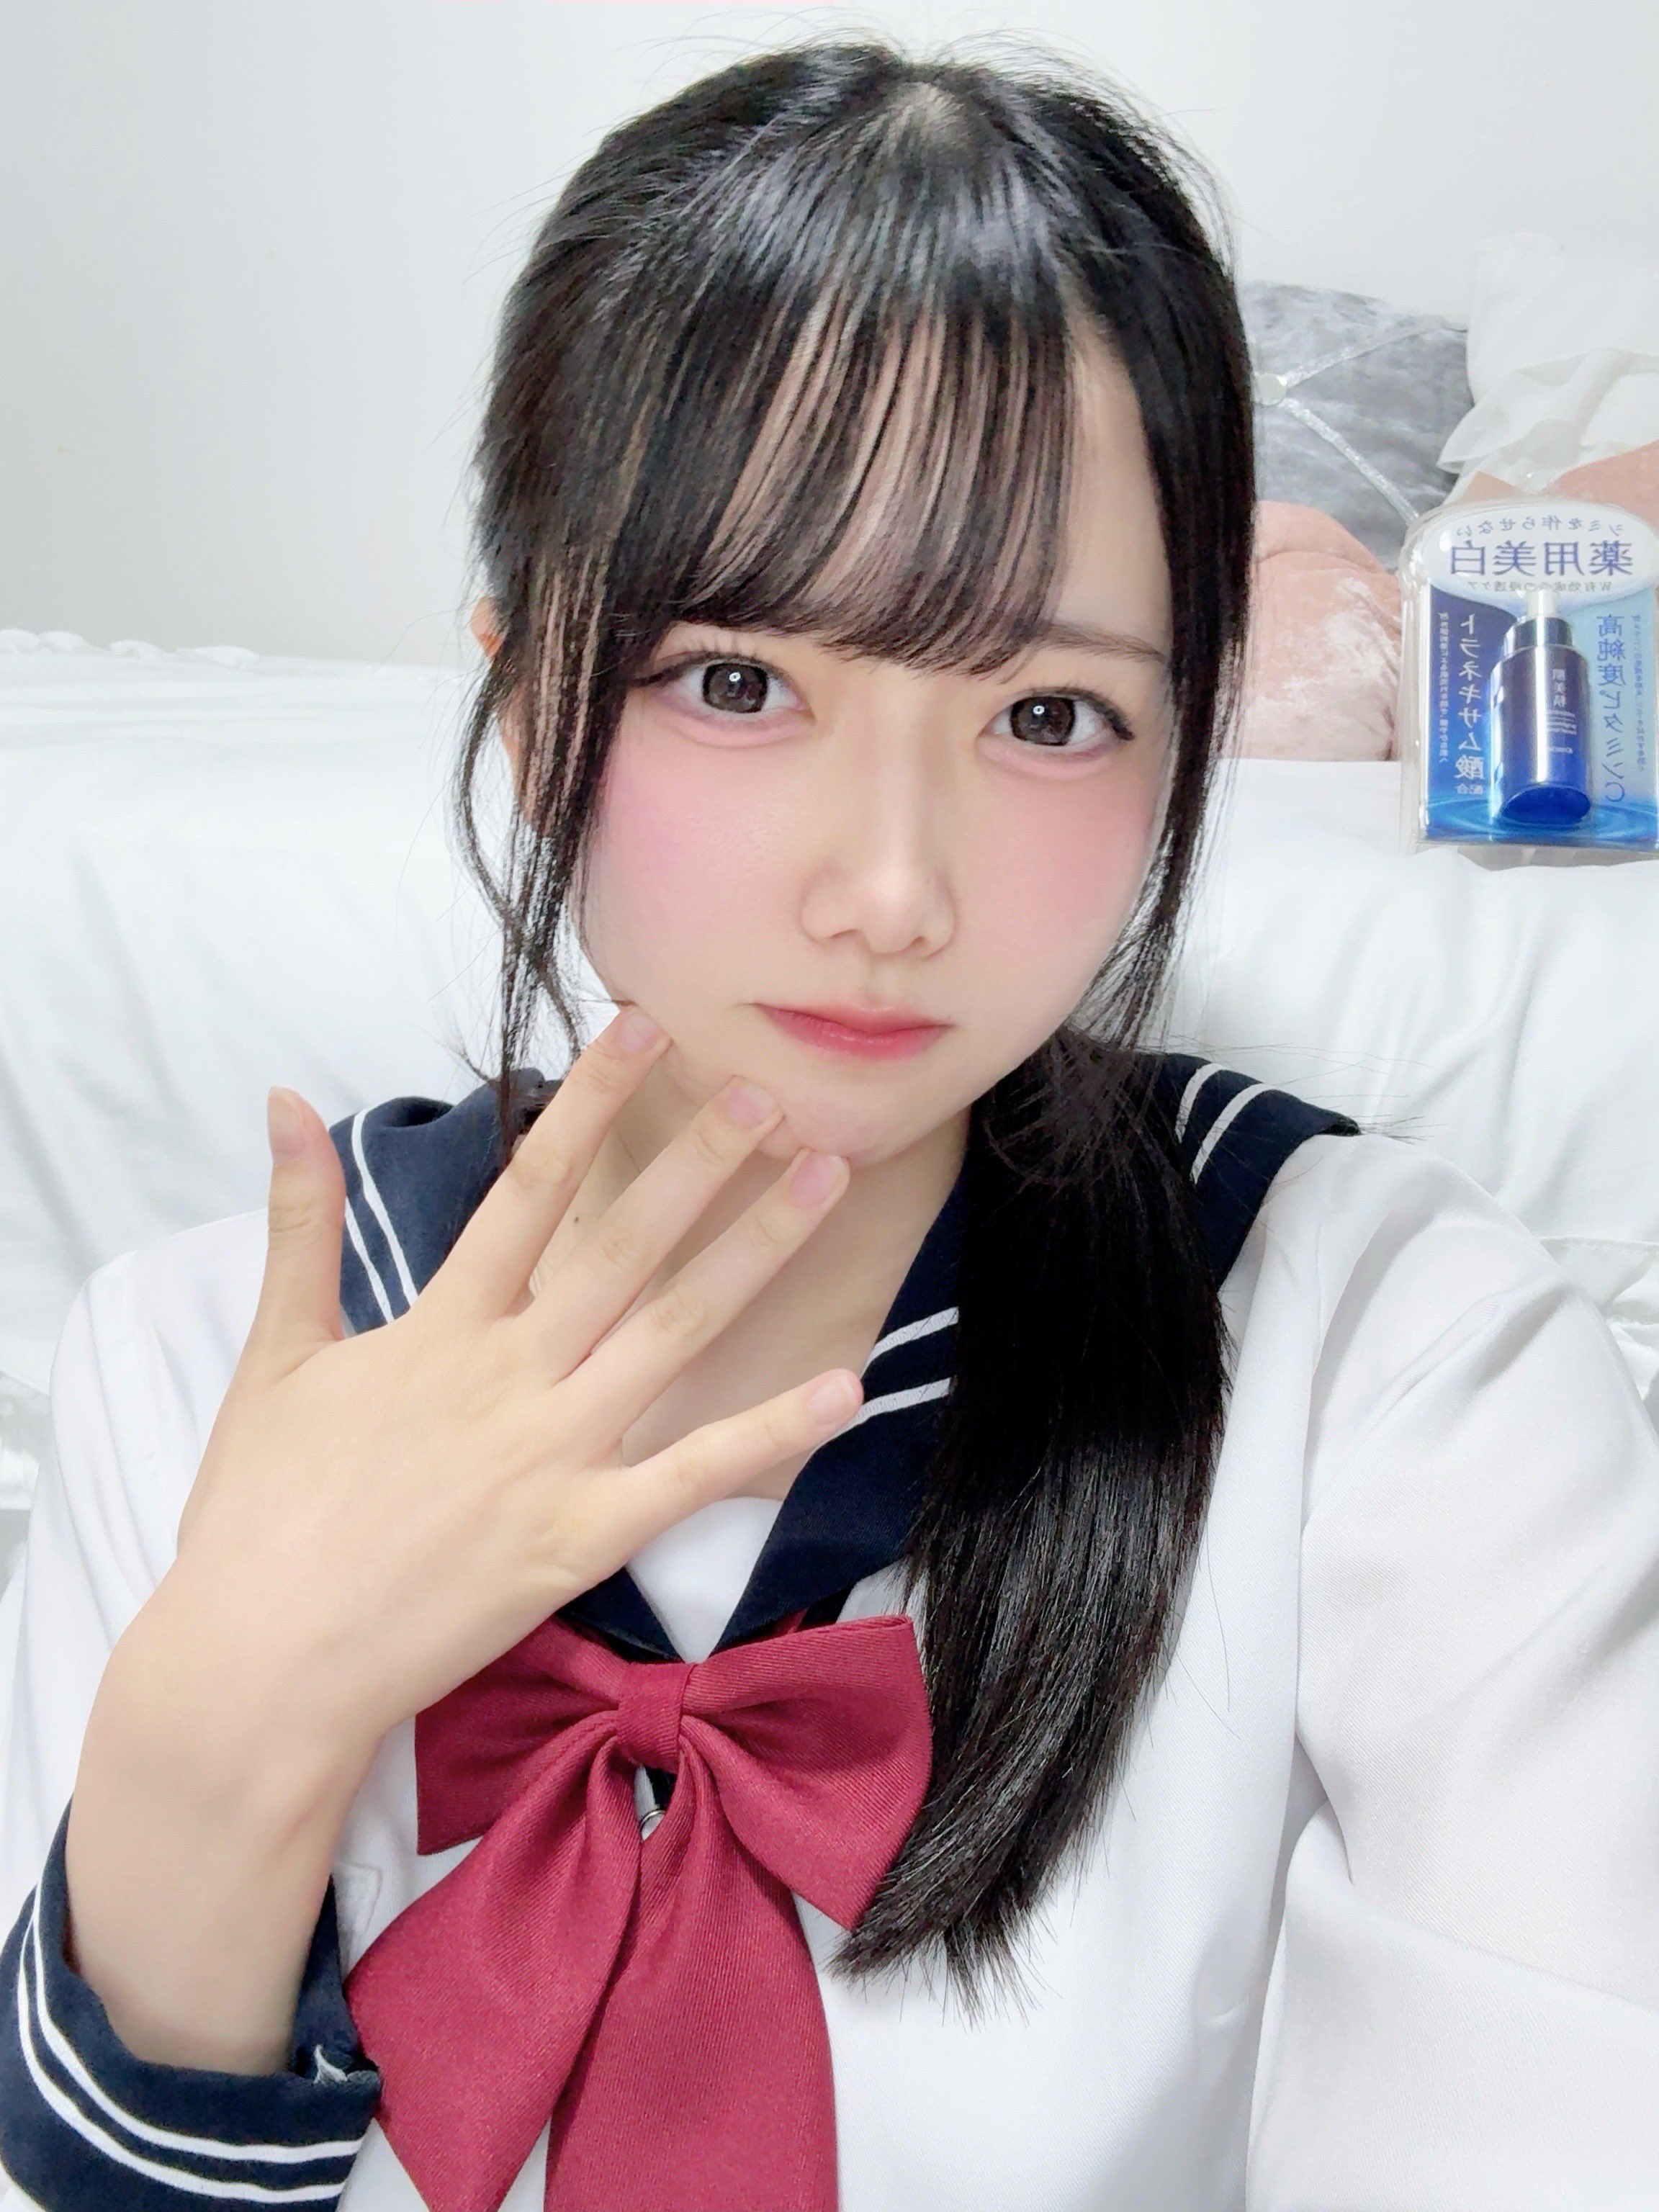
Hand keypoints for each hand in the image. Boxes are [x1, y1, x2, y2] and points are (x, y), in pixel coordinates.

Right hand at [165, 1009, 861, 1767]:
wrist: (257, 1663)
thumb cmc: (258, 1513)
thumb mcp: (273, 1355)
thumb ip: (299, 1225)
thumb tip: (285, 1100)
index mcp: (438, 1327)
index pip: (527, 1189)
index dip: (590, 1104)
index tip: (648, 1029)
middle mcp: (507, 1376)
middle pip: (623, 1247)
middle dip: (701, 1163)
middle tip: (773, 1093)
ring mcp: (551, 1456)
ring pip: (675, 1334)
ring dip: (757, 1254)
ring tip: (825, 1183)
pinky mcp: (578, 1539)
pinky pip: (692, 1478)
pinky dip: (770, 1434)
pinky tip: (845, 1388)